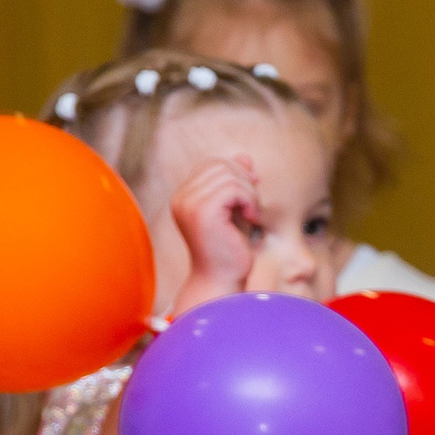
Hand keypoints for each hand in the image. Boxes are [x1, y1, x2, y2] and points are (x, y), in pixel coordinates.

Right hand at [169, 156, 262, 310]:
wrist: (223, 279)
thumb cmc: (231, 247)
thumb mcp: (237, 209)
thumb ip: (238, 184)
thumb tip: (244, 156)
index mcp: (184, 195)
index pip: (212, 163)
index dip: (237, 171)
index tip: (252, 189)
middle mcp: (181, 197)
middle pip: (220, 164)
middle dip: (245, 181)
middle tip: (253, 206)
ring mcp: (188, 203)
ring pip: (229, 175)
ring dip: (250, 193)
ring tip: (252, 215)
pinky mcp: (202, 212)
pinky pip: (233, 189)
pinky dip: (250, 201)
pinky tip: (252, 219)